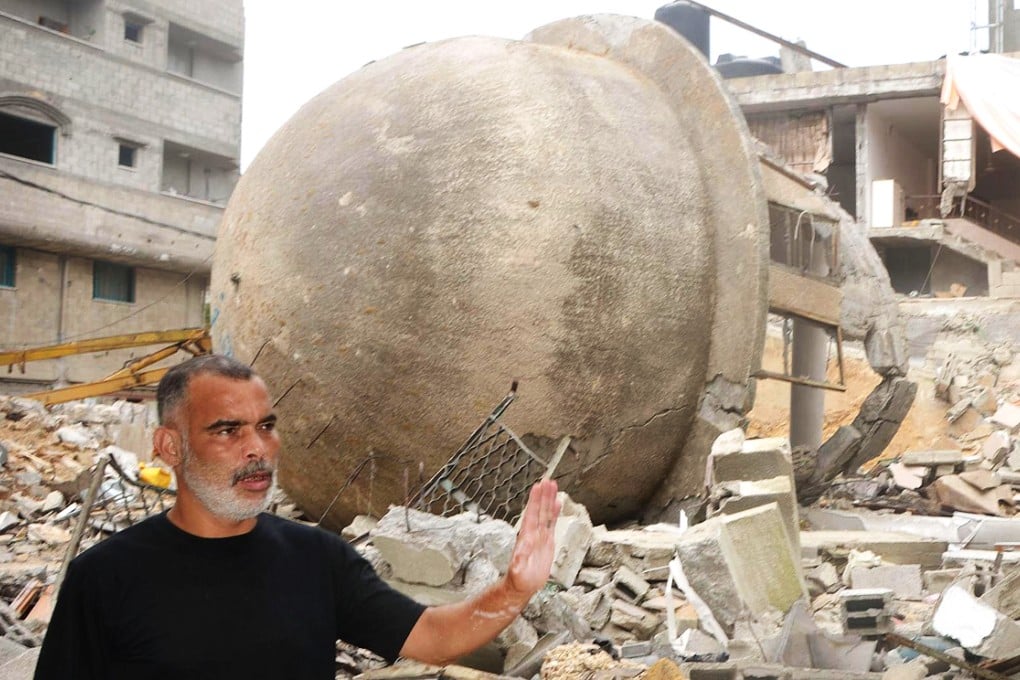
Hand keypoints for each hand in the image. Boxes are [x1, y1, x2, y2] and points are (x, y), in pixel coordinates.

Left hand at [506, 480, 561, 596]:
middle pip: (539, 510)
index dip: (535, 501)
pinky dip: (554, 513)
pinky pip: (552, 524)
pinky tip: (557, 504)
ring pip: (546, 514)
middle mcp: (533, 533)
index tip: (538, 488)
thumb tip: (521, 548)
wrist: (523, 586)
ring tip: (553, 487)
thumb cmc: (518, 579)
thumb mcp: (517, 570)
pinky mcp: (547, 542)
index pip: (531, 514)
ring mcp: (540, 537)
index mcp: (526, 537)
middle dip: (543, 495)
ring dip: (549, 500)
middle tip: (547, 481)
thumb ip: (519, 560)